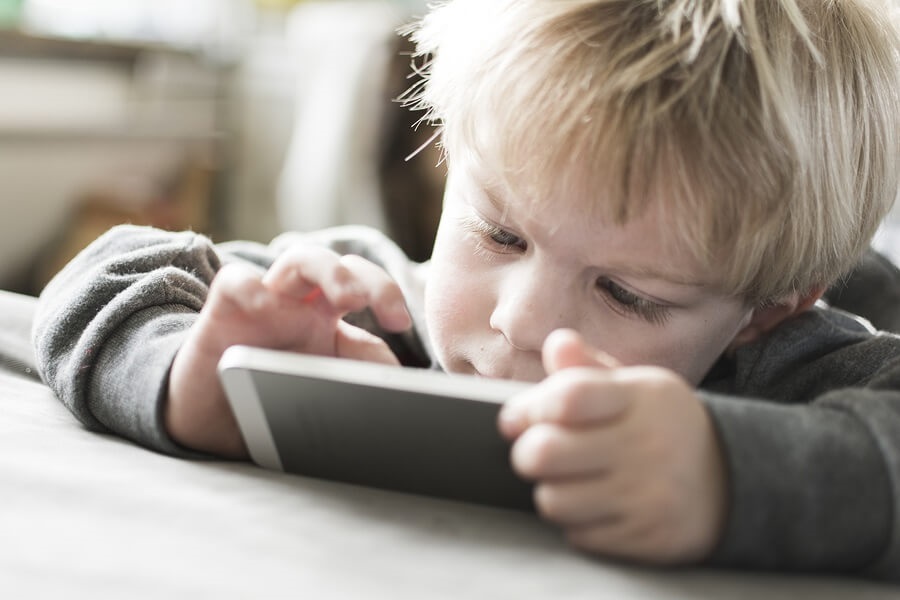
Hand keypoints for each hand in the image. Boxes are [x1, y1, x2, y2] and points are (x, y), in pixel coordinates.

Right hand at [166, 245, 411, 456]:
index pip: (365, 288)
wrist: (212, 425)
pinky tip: (263, 305)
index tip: (402, 323)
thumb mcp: (323, 392)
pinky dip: (250, 287)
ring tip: (346, 296)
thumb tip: (402, 381)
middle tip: (371, 304)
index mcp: (329, 319)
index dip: (387, 295)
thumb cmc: (269, 399)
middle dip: (365, 277)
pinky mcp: (224, 312)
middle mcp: (301, 304)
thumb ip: (360, 378)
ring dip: (328, 271)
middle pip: (340, 266)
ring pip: (300, 260)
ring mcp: (265, 303)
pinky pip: (236, 281)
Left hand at [498, 329, 726, 564]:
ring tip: (573, 479)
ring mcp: (650, 495)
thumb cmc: (660, 425)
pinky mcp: (648, 538)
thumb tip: (557, 344)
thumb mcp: (632, 387)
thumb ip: (586, 368)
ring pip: (554, 500)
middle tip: (540, 452)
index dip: (529, 408)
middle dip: (529, 453)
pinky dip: (579, 522)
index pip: (567, 397)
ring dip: (553, 491)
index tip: (519, 417)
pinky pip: (579, 535)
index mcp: (640, 397)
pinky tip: (600, 505)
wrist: (729, 478)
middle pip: (544, 453)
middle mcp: (648, 444)